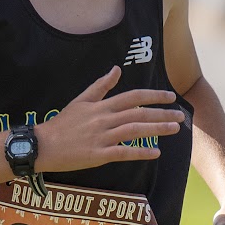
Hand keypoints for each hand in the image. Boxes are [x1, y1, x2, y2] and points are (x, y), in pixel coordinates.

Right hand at [34, 66, 182, 172]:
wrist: (43, 145)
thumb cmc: (62, 124)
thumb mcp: (81, 100)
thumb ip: (100, 86)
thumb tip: (116, 69)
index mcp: (101, 106)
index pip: (133, 97)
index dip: (153, 96)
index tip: (170, 96)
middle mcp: (104, 119)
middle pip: (139, 114)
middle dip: (162, 114)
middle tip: (181, 115)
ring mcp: (102, 137)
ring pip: (135, 131)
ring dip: (156, 129)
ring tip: (174, 129)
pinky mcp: (98, 155)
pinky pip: (123, 153)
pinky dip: (140, 153)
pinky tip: (156, 153)